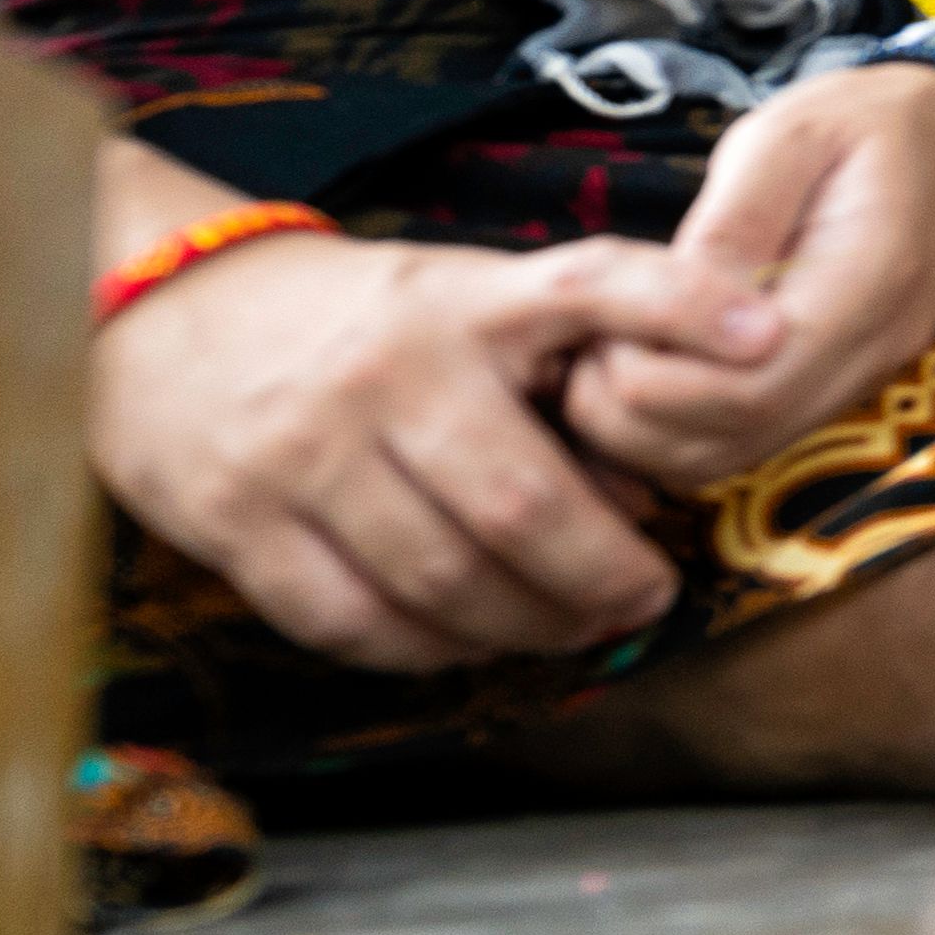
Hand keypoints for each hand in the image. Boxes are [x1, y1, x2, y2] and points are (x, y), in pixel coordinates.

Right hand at [90, 228, 770, 670]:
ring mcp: (304, 452)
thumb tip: (650, 481)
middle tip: (646, 597)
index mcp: (466, 302)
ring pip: (444, 579)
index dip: (683, 306)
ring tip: (570, 628)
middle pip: (523, 503)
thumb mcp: (469, 298)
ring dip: (527, 625)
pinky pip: (354, 621)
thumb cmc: (367, 323)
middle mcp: (389, 373)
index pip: (588, 285)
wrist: (164, 314)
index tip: (770, 337)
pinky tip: (469, 642)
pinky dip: (428, 649)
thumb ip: (560, 364)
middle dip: (603, 572)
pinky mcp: (236, 523)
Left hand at [559, 64, 934, 486]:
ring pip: (738, 454)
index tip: (606, 322)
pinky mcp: (840, 385)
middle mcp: (876, 351)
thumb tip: (674, 301)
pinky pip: (751, 438)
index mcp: (871, 282)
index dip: (659, 378)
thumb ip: (734, 220)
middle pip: (741, 435)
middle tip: (590, 344)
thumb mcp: (789, 134)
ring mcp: (864, 376)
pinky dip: (682, 426)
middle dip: (639, 411)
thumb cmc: (862, 121)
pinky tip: (653, 365)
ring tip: (612, 354)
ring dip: (652, 430)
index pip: (754, 385)